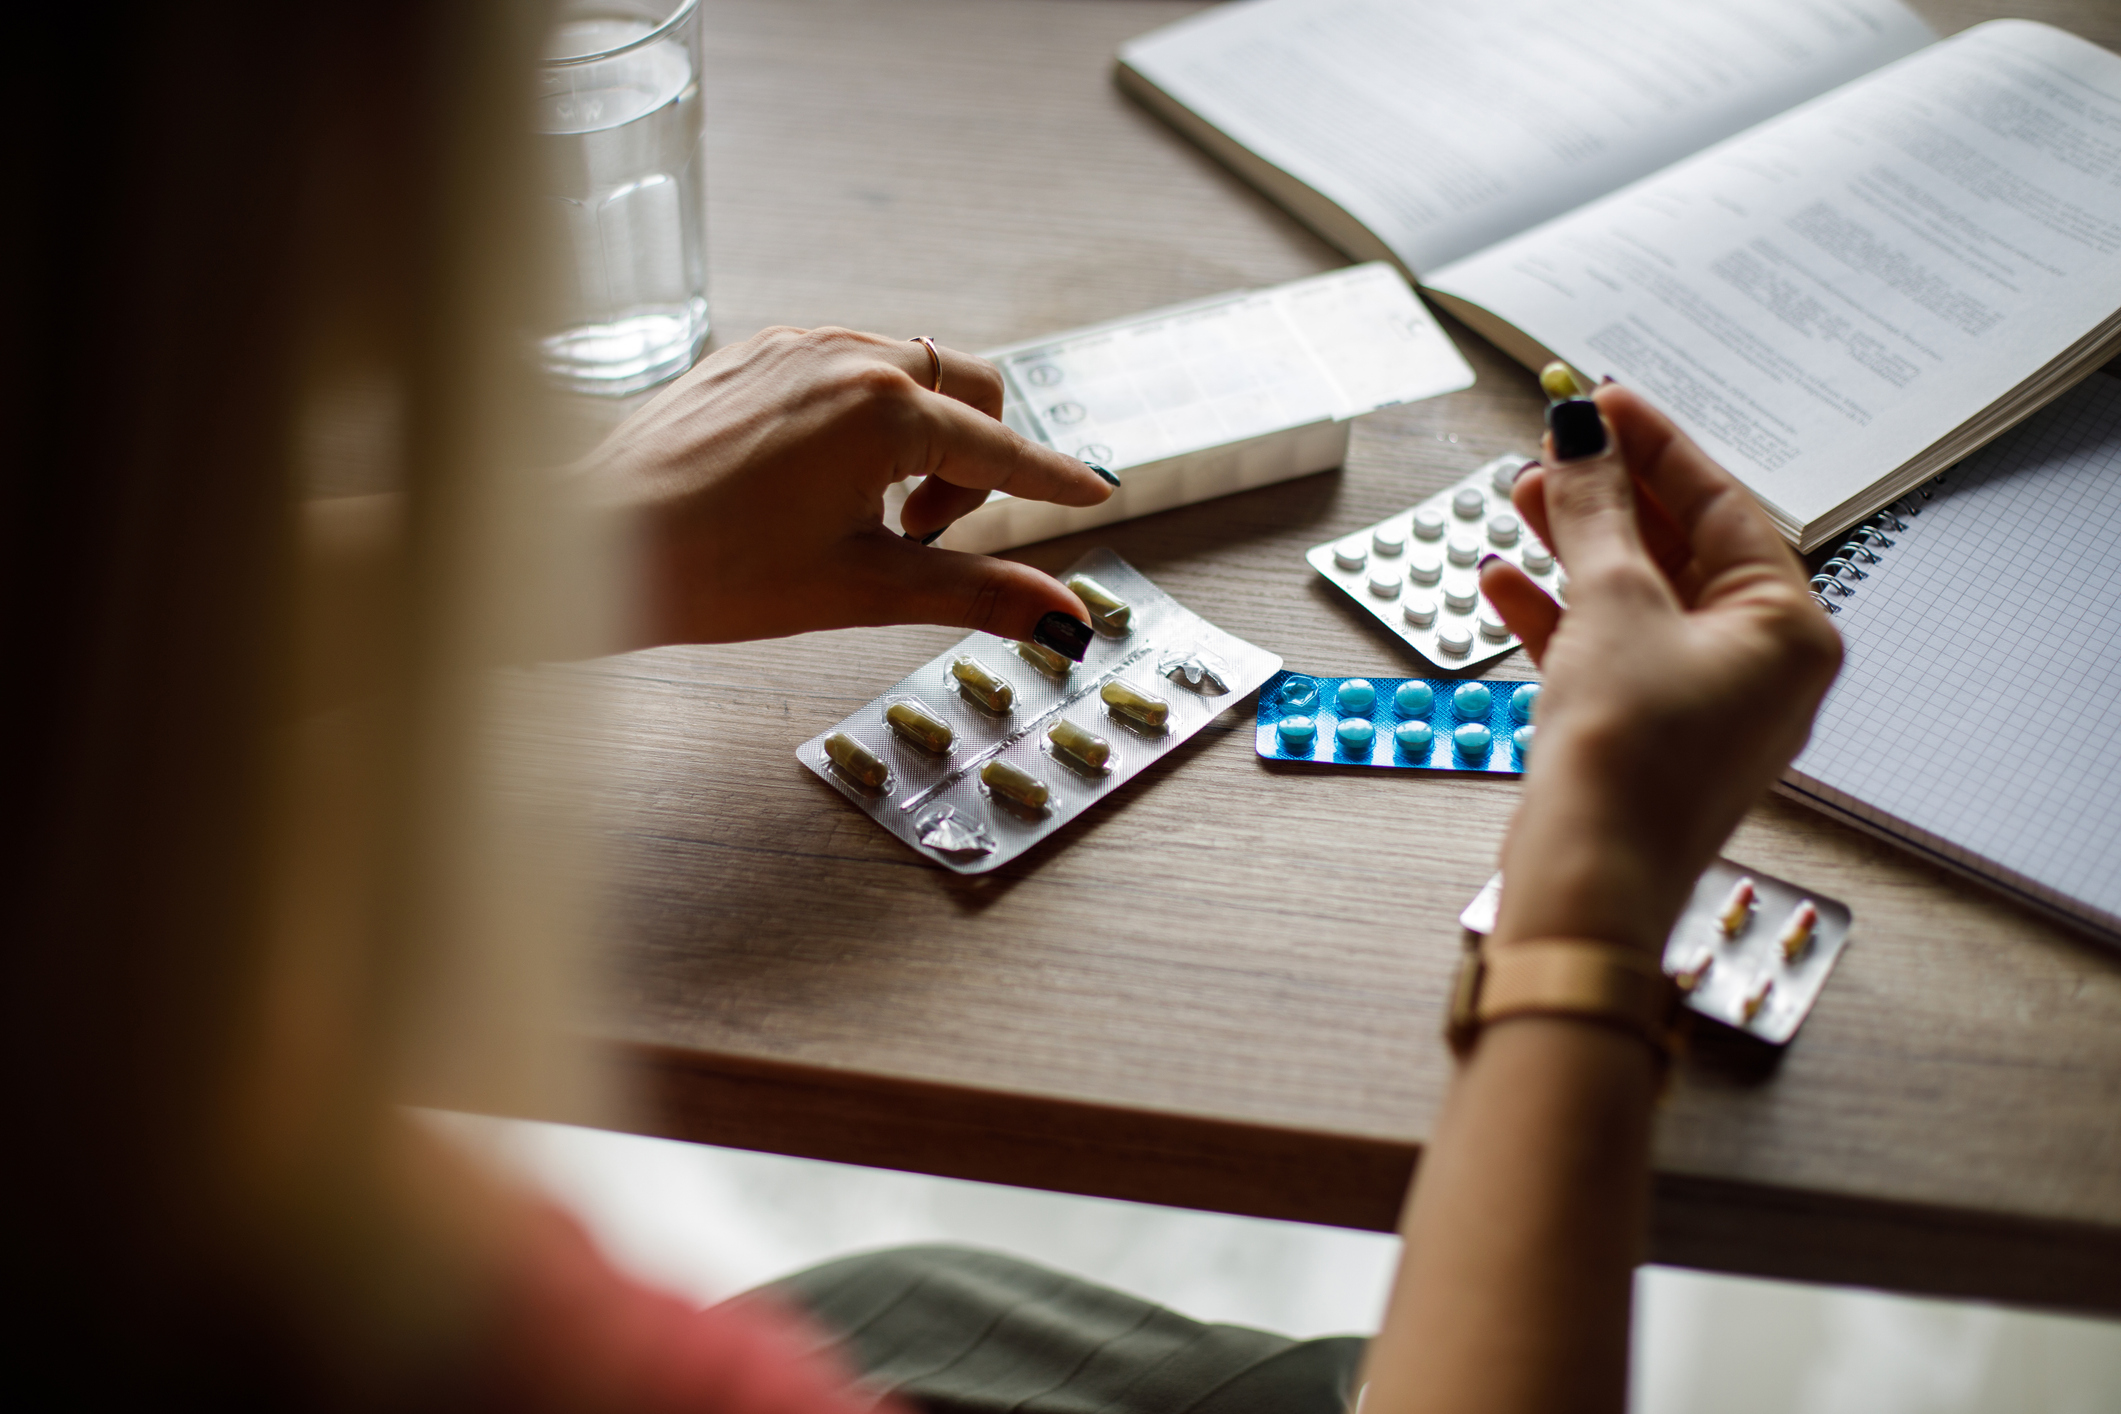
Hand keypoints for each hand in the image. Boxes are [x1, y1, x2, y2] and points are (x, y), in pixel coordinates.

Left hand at [586, 325, 1115, 649]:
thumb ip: (975, 592)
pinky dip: (866, 417)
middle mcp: (848, 354)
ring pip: (907, 372)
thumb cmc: (714, 574)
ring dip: (920, 438)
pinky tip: (822, 480)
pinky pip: (847, 366)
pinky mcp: (754, 350)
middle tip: (928, 532)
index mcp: (887, 410)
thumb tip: (1066, 623)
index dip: (1053, 480)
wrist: (585, 543)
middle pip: (968, 387)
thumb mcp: (862, 590)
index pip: (1001, 449)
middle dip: (976, 460)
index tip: (1096, 490)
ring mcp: (796, 343)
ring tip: (869, 514)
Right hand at [1478, 385, 1841, 954]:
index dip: (1655, 446)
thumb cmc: (1627, 754)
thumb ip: (1595, 510)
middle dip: (1607, 496)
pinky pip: (1607, 651)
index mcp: (1788, 628)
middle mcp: (1758, 665)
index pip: (1722, 506)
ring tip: (1518, 498)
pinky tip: (1503, 580)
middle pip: (1680, 549)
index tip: (1600, 399)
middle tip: (1552, 446)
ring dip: (1574, 547)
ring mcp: (1701, 704)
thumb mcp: (1611, 603)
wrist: (1588, 877)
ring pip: (1637, 598)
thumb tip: (1582, 437)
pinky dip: (1558, 613)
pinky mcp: (1645, 734)